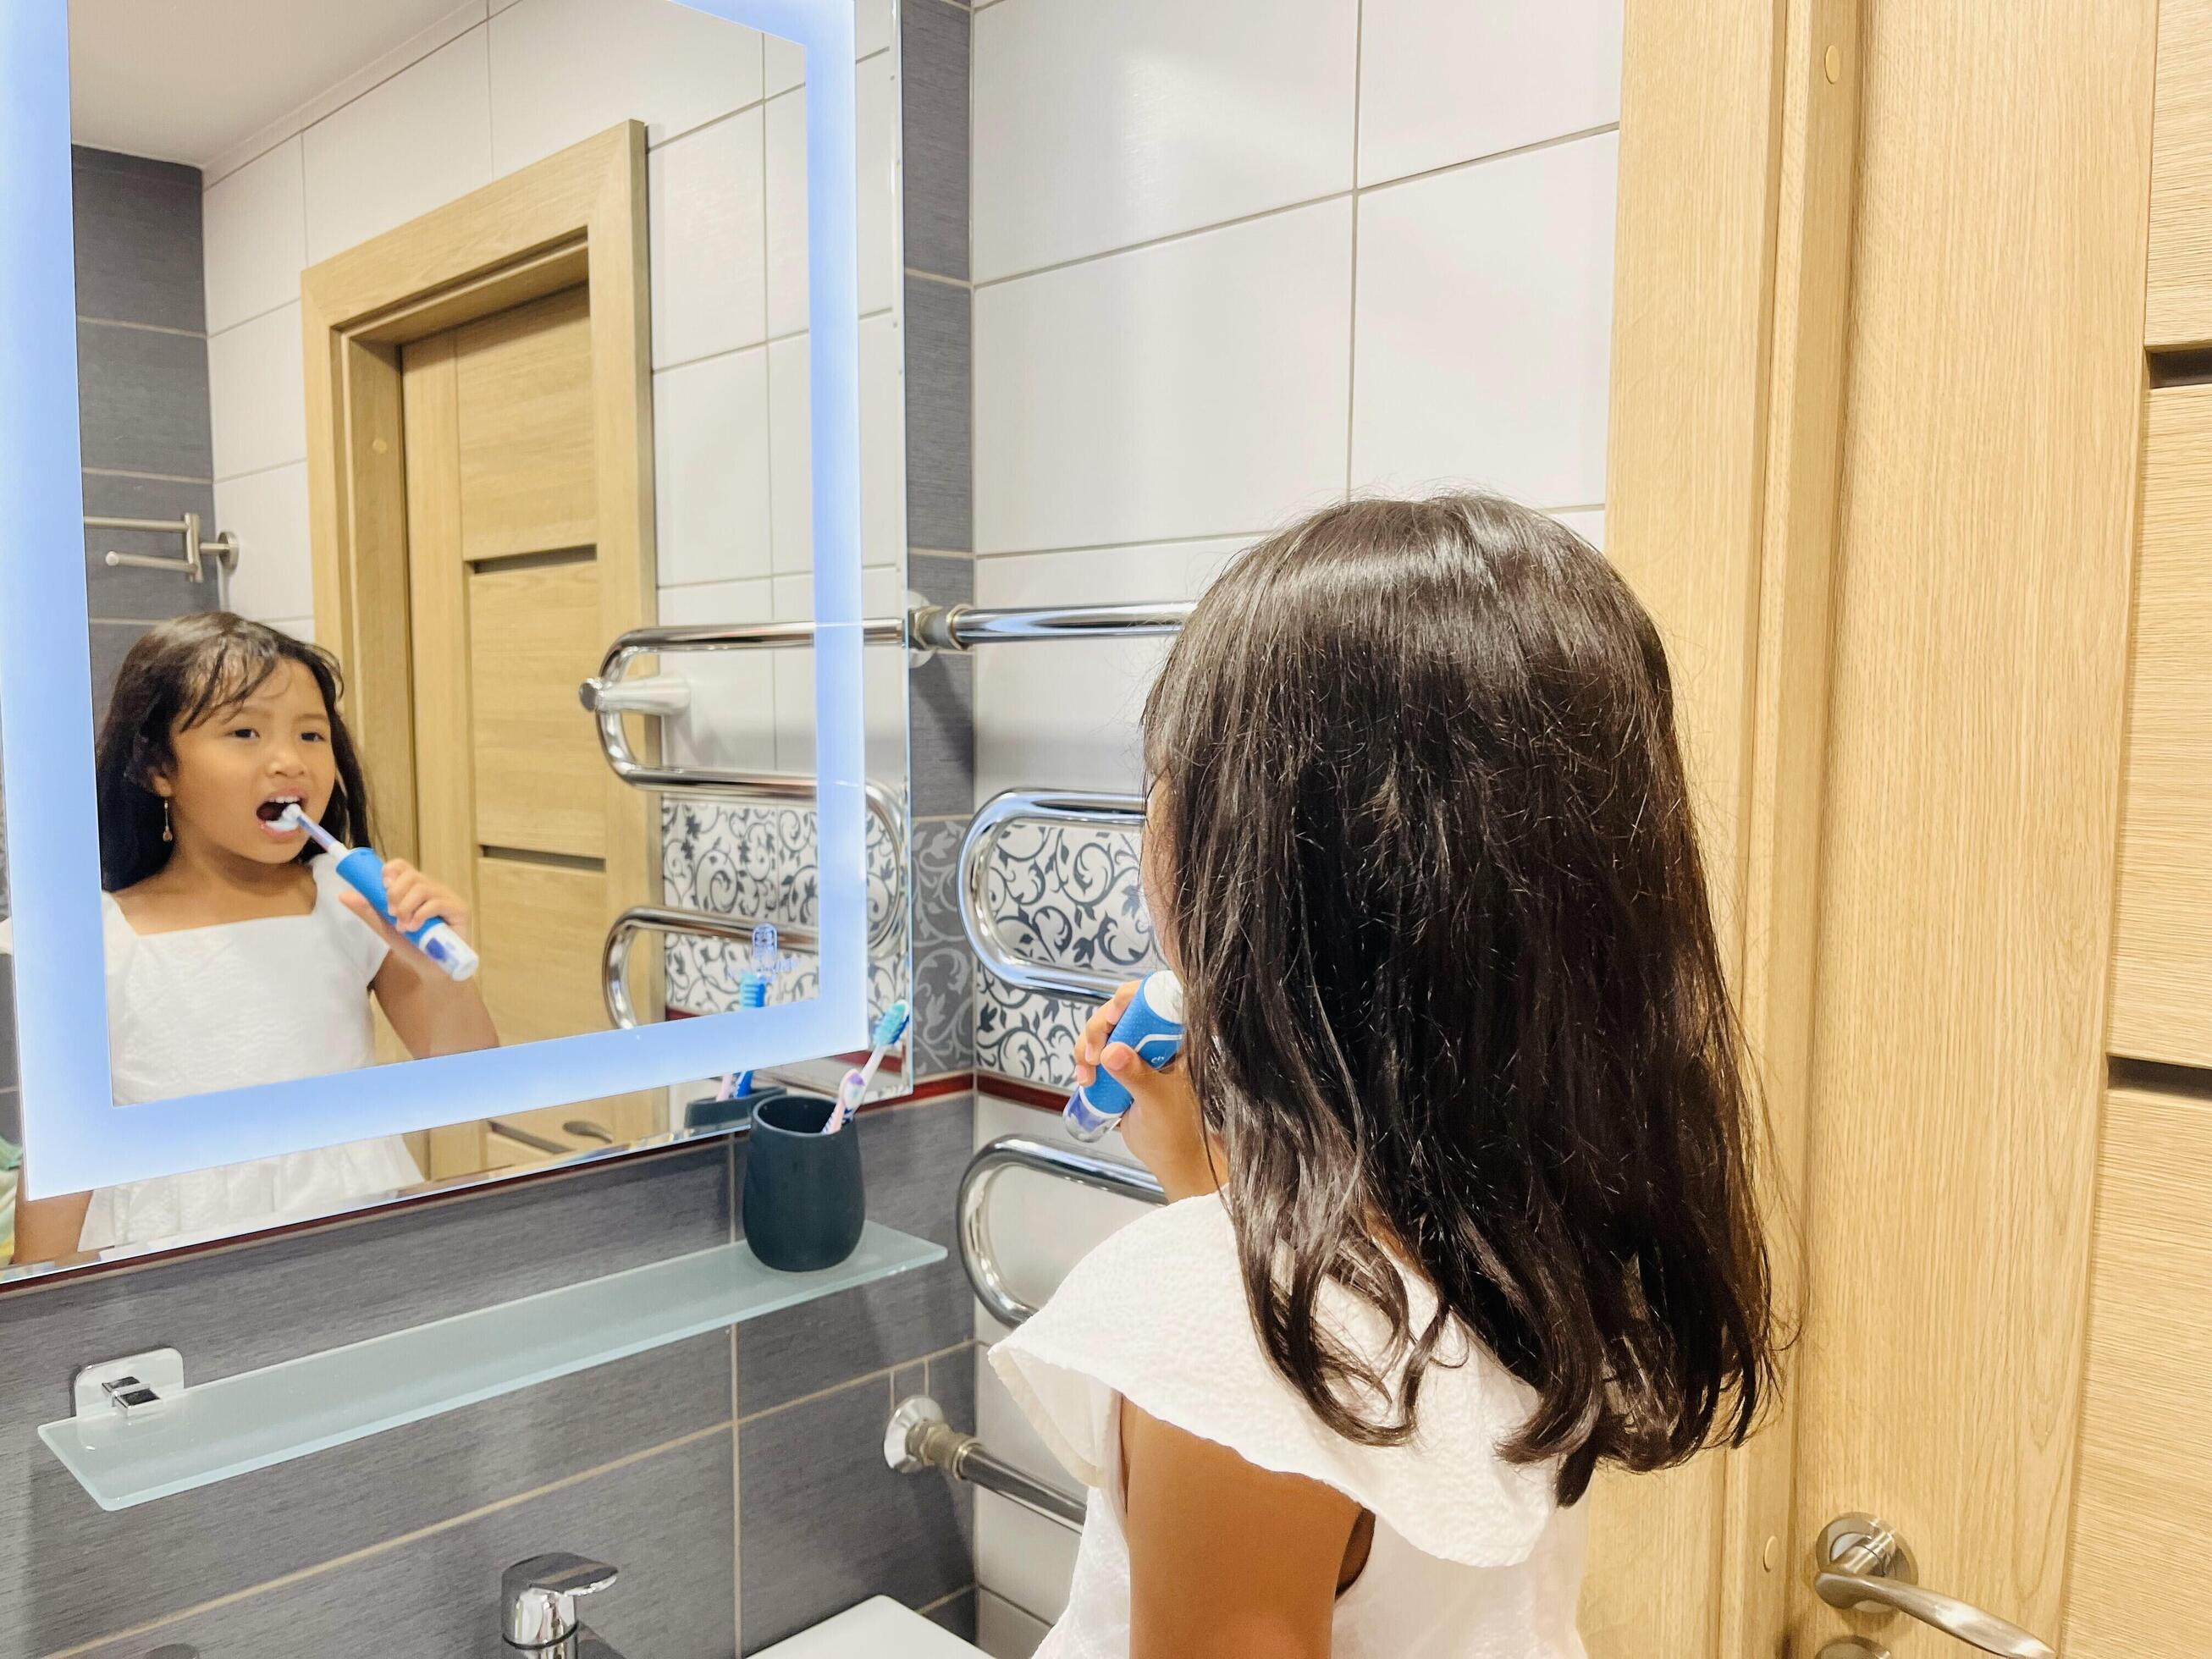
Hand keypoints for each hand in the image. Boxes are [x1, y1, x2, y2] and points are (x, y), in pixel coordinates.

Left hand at [339, 859, 472, 951]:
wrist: (432, 970)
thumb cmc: (413, 947)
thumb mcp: (385, 927)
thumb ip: (368, 911)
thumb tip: (343, 894)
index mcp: (414, 889)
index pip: (402, 867)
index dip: (391, 871)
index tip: (383, 887)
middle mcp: (432, 889)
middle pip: (411, 875)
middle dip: (395, 894)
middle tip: (391, 914)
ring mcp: (447, 898)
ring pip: (422, 888)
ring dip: (406, 907)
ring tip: (403, 927)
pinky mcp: (459, 909)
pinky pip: (437, 903)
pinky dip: (420, 915)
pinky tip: (414, 928)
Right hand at [1075, 980, 1220, 1202]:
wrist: (1169, 1158)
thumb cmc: (1177, 1132)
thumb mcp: (1158, 1103)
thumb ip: (1137, 1077)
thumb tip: (1113, 1052)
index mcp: (1177, 1040)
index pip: (1156, 1000)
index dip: (1131, 998)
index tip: (1114, 1015)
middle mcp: (1156, 1040)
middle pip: (1121, 1011)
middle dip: (1099, 1028)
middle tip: (1094, 1056)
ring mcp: (1137, 1052)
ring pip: (1104, 1031)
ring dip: (1087, 1047)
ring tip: (1088, 1075)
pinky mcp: (1120, 1067)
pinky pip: (1096, 1051)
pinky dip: (1084, 1060)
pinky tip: (1085, 1078)